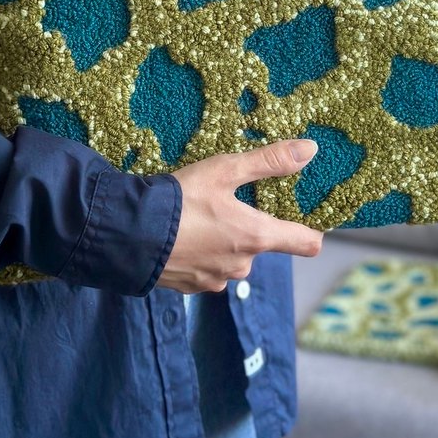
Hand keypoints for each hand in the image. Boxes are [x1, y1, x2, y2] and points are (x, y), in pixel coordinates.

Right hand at [157, 138, 323, 293]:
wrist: (128, 234)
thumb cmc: (180, 199)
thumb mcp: (224, 170)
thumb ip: (269, 161)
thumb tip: (310, 150)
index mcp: (257, 236)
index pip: (306, 243)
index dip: (310, 229)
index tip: (304, 214)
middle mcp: (243, 265)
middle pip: (262, 244)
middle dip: (251, 225)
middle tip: (229, 201)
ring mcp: (216, 279)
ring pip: (233, 256)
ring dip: (224, 239)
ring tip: (200, 215)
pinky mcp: (192, 287)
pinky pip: (208, 268)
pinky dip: (201, 252)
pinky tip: (183, 234)